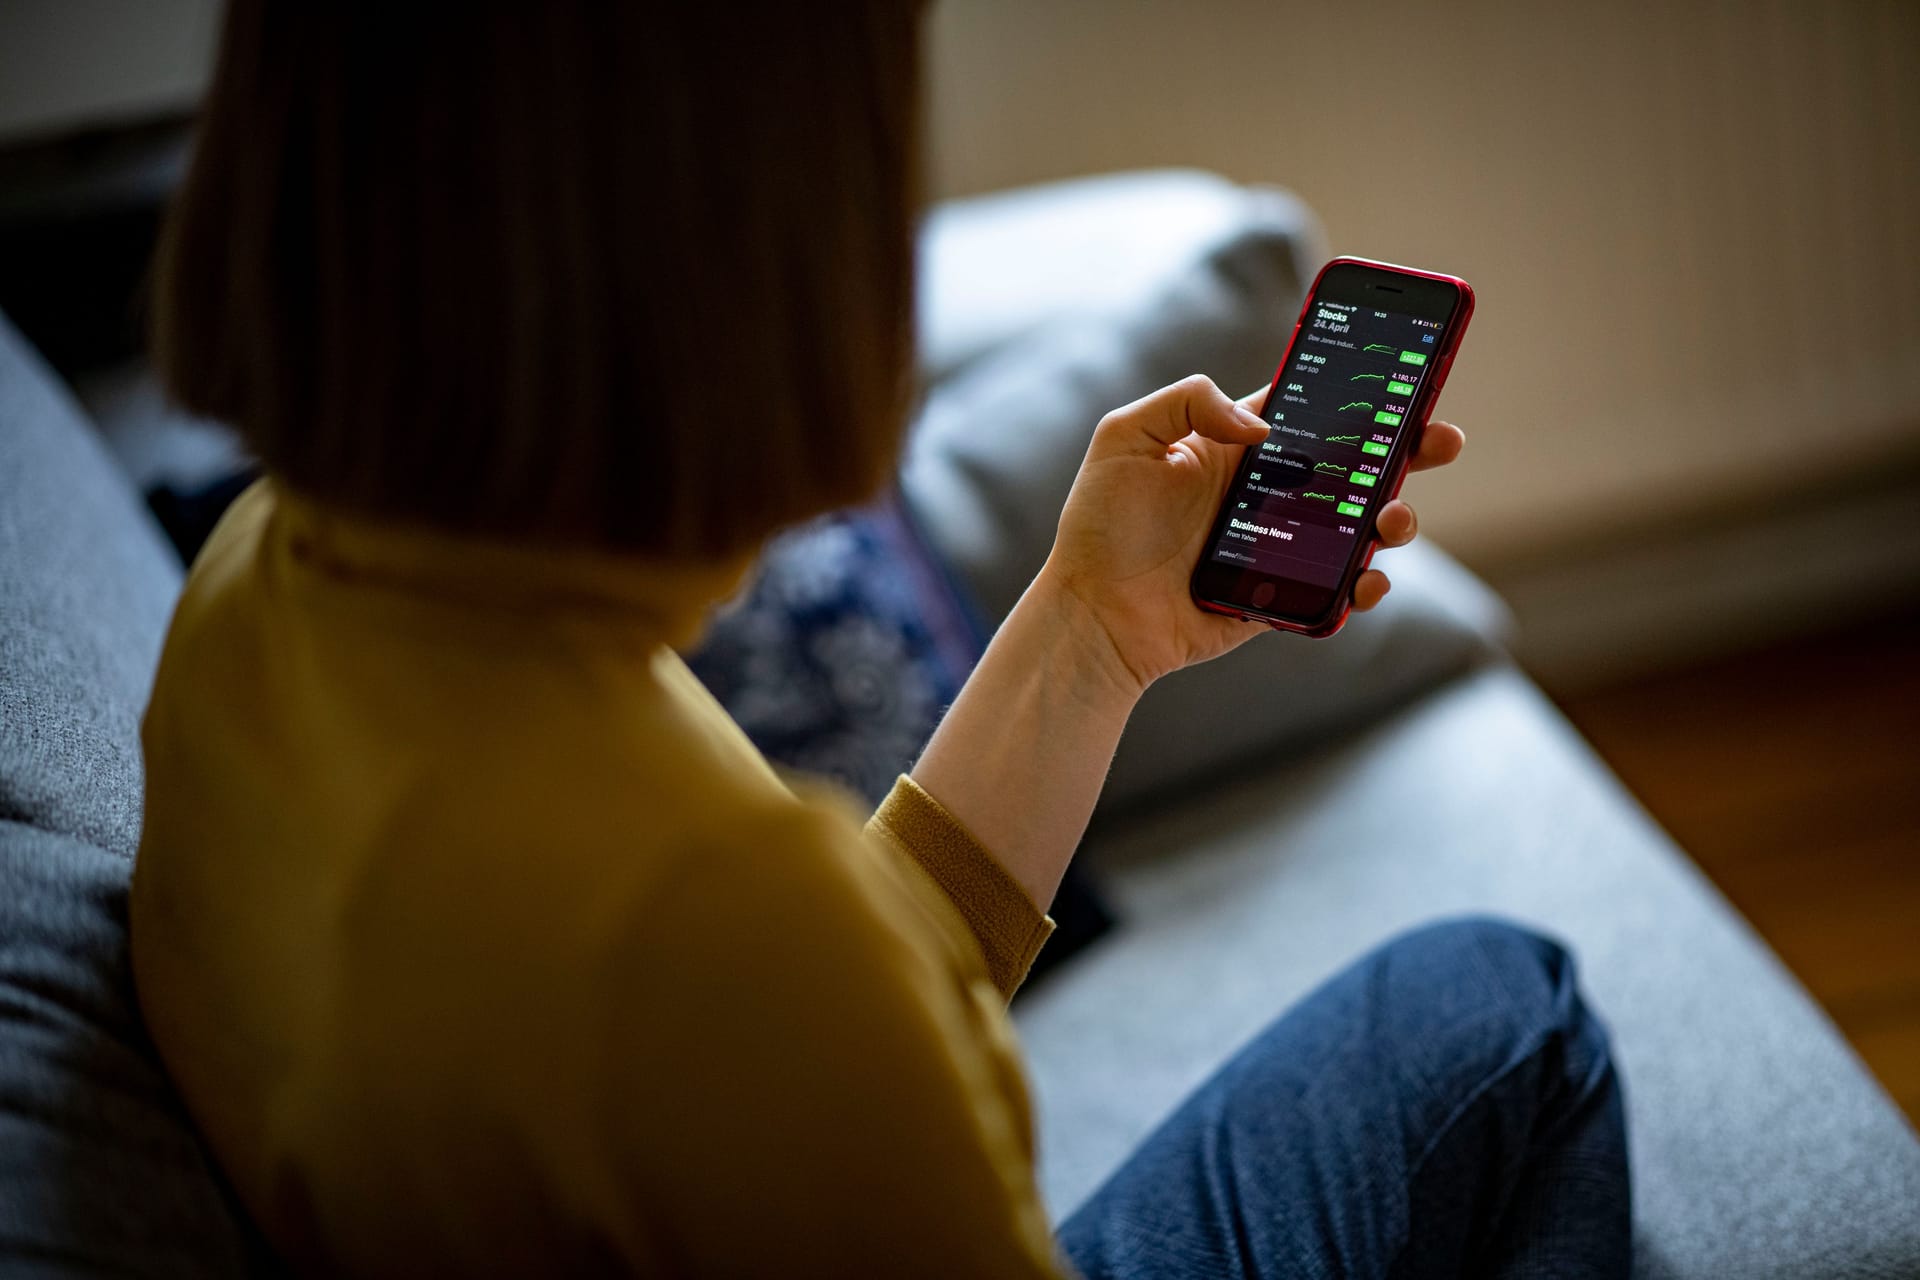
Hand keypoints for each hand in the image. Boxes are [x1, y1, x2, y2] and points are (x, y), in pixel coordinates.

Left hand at [1039, 374, 1465, 696]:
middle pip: (1355, 464)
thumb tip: (1263, 427)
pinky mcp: (1282, 596)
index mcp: (1237, 447)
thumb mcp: (1124, 437)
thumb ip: (1188, 402)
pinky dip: (1366, 585)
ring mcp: (1280, 546)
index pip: (1313, 408)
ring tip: (1393, 518)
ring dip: (1395, 517)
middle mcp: (1267, 492)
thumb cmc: (1101, 526)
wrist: (1093, 614)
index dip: (1361, 393)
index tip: (1406, 376)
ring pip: (1360, 526)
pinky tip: (1368, 578)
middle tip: (1441, 440)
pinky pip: (1339, 590)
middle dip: (1407, 448)